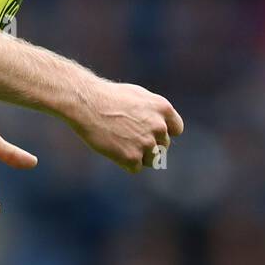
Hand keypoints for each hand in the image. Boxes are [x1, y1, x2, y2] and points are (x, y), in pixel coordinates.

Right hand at [67, 77, 183, 172]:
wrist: (87, 104)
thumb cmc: (109, 97)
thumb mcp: (138, 95)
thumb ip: (154, 111)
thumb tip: (163, 127)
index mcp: (163, 108)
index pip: (176, 129)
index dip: (163, 132)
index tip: (151, 132)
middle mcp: (159, 127)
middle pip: (163, 146)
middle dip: (149, 144)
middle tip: (127, 136)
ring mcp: (147, 143)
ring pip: (152, 160)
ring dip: (139, 156)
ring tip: (121, 143)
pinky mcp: (132, 157)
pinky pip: (135, 168)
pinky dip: (125, 162)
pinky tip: (113, 149)